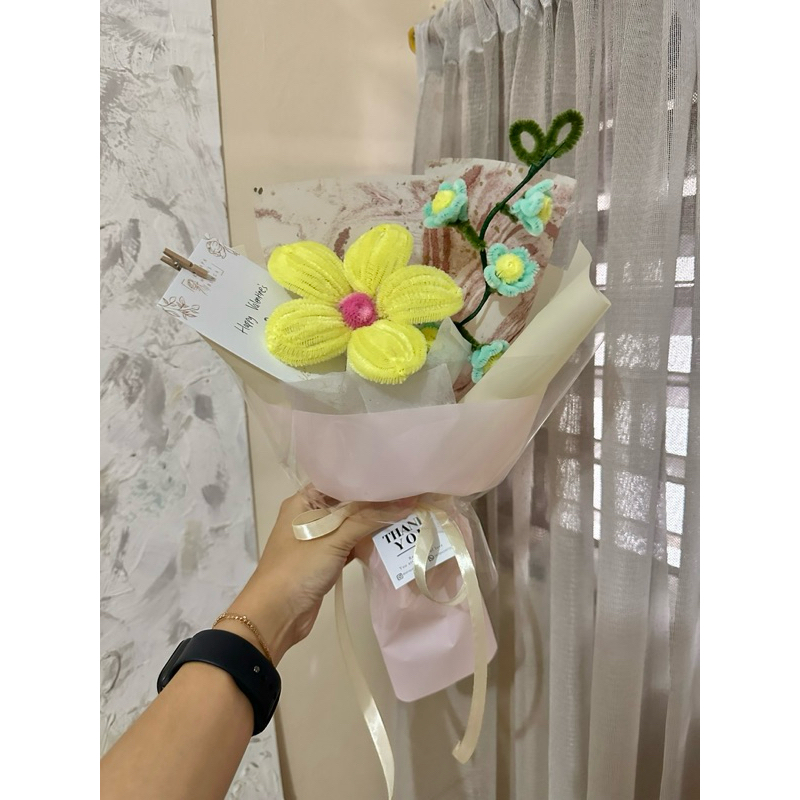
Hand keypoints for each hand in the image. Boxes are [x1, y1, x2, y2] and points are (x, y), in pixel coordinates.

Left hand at [215, 492, 407, 663]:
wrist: (275, 616)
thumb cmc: (298, 569)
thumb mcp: (334, 539)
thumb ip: (369, 519)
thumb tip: (407, 501)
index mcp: (303, 501)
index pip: (340, 482)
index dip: (367, 479)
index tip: (396, 476)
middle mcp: (310, 516)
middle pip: (348, 503)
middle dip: (376, 503)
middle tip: (409, 494)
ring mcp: (318, 539)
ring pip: (351, 525)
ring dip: (374, 524)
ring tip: (408, 513)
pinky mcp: (326, 560)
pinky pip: (351, 544)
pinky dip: (367, 543)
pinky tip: (391, 539)